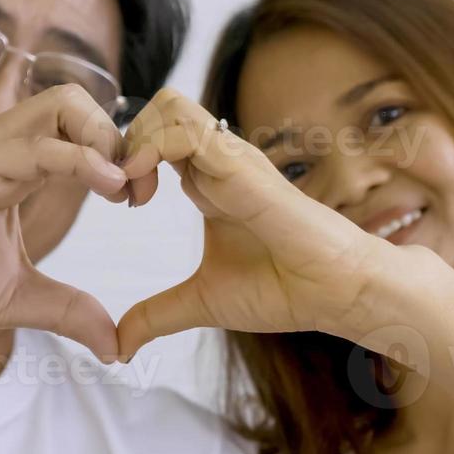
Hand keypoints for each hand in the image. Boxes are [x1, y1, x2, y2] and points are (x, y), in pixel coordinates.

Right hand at [0, 85, 130, 358]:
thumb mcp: (17, 298)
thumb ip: (67, 309)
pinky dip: (82, 159)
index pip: (76, 128)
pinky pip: (38, 148)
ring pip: (61, 106)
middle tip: (139, 188)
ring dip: (107, 139)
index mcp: (9, 163)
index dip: (118, 154)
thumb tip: (115, 343)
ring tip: (129, 188)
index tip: (141, 198)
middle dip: (118, 134)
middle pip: (73, 99)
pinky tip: (110, 188)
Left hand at [114, 88, 399, 358]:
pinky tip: (143, 190)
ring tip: (132, 189)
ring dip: (137, 139)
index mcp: (206, 182)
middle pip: (157, 109)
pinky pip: (187, 130)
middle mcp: (216, 161)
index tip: (118, 203)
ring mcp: (230, 158)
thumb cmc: (283, 289)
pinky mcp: (241, 165)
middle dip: (124, 142)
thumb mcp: (201, 302)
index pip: (155, 137)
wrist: (334, 292)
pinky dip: (152, 149)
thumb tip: (118, 347)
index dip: (125, 161)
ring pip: (169, 105)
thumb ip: (156, 317)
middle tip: (120, 192)